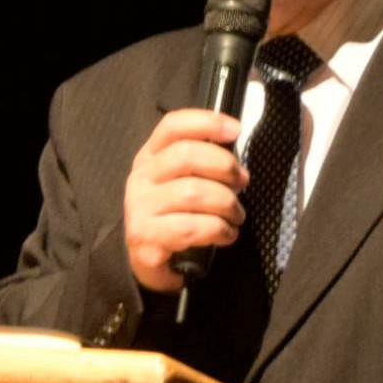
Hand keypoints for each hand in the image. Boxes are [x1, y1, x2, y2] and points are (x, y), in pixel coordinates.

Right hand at [122, 107, 246, 291]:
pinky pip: (191, 227)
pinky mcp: (146, 238)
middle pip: (186, 155)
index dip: (207, 122)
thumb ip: (201, 161)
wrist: (145, 260)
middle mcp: (140, 178)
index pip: (173, 125)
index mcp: (149, 157)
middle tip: (243, 181)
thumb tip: (234, 144)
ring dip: (226, 203)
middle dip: (224, 165)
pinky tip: (226, 234)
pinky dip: (218, 229)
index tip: (236, 129)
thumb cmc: (172, 215)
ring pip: (193, 192)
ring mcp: (140, 208)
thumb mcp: (180, 182)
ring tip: (237, 215)